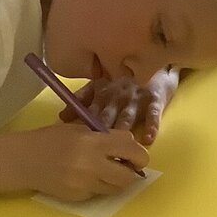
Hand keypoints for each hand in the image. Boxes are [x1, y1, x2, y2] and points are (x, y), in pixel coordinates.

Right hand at [23, 124, 149, 201]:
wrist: (24, 160)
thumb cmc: (51, 139)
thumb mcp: (78, 129)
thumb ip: (103, 137)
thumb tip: (128, 146)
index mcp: (93, 141)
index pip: (130, 148)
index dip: (138, 153)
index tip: (136, 155)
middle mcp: (92, 163)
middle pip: (129, 175)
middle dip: (133, 172)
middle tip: (129, 168)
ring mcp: (85, 183)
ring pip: (116, 188)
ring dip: (118, 181)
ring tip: (108, 173)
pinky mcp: (78, 196)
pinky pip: (99, 193)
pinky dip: (99, 187)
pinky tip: (87, 178)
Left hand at [60, 67, 179, 144]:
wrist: (154, 67)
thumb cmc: (125, 81)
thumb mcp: (101, 86)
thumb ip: (82, 100)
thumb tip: (61, 117)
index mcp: (102, 94)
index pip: (89, 112)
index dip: (82, 126)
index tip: (74, 142)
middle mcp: (116, 97)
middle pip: (106, 116)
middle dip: (100, 131)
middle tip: (95, 149)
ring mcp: (135, 99)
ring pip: (127, 116)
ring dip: (122, 128)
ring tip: (119, 145)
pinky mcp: (154, 100)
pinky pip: (152, 114)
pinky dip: (151, 126)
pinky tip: (148, 138)